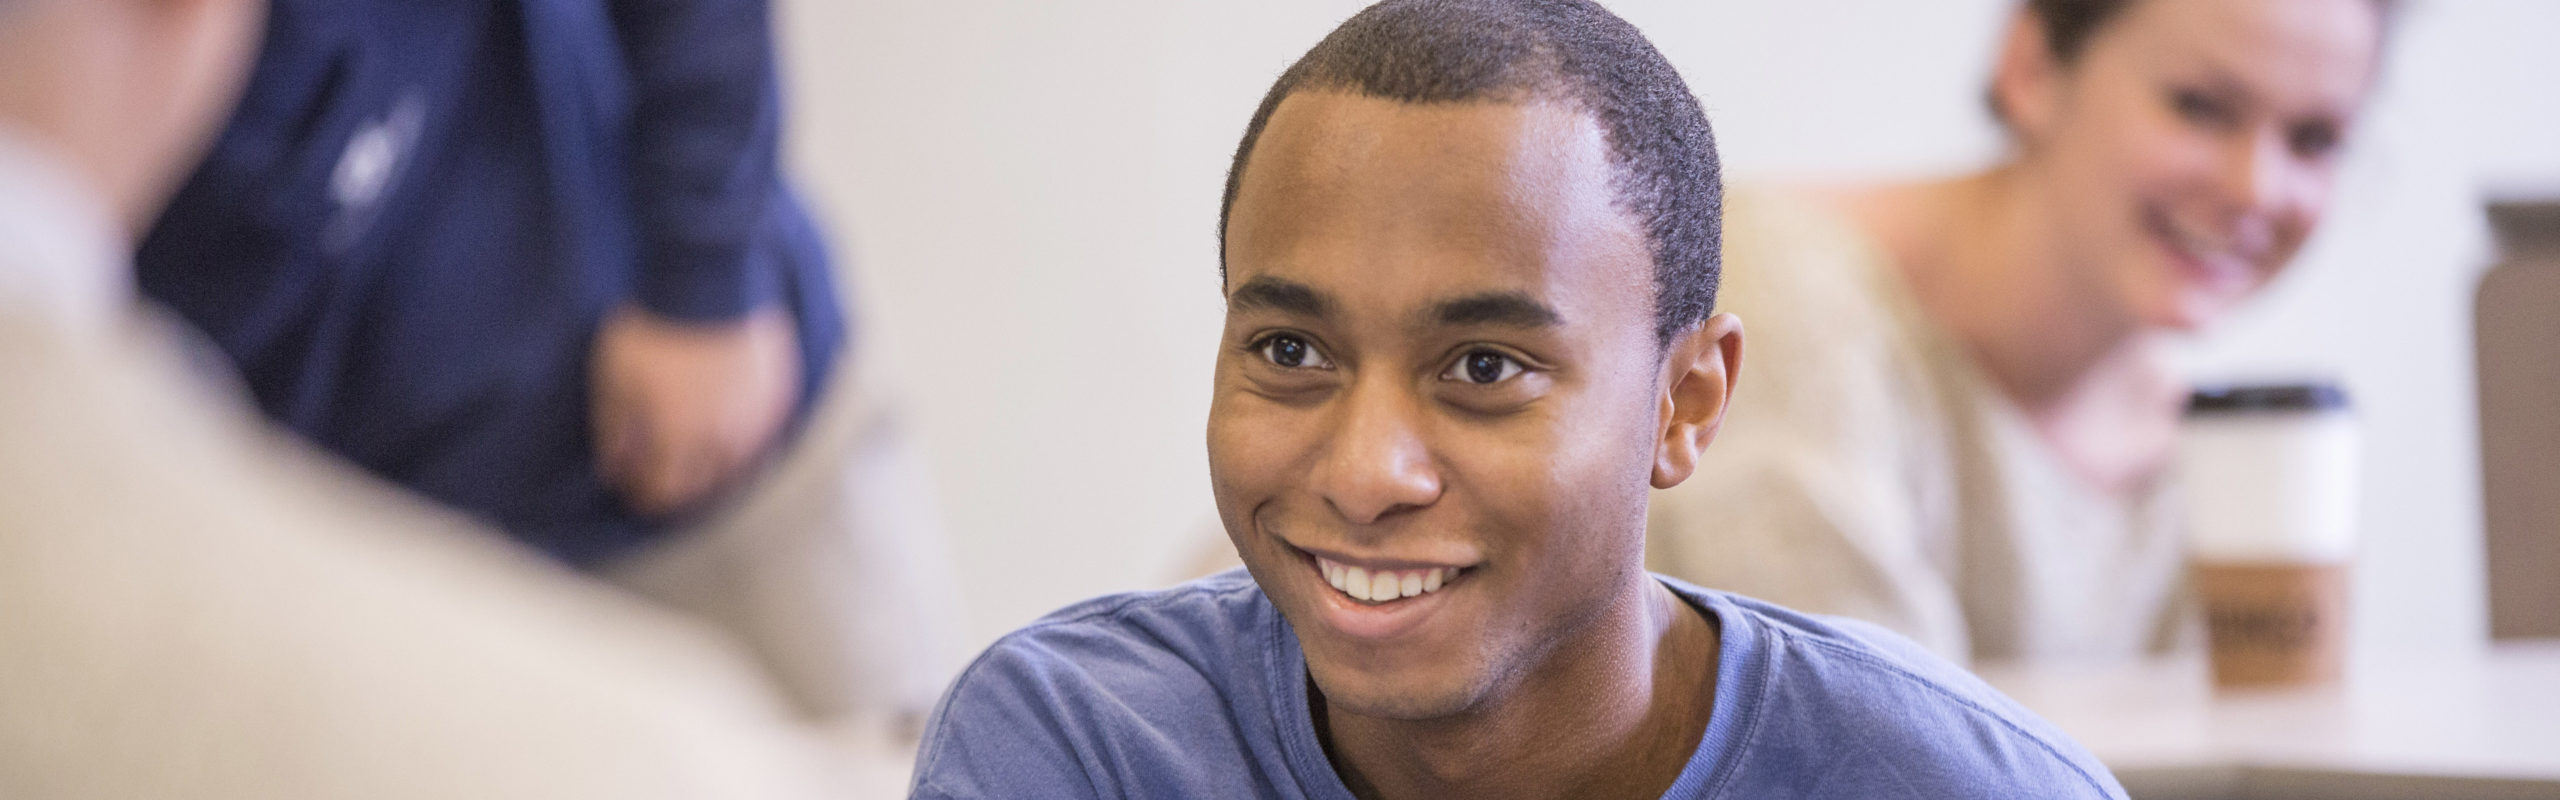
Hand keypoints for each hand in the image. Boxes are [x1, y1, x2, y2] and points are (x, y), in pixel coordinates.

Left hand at [591, 303, 801, 516]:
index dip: (644, 493)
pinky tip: (729, 421)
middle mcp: (724, 440)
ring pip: (738, 462)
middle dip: (678, 483)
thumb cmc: (654, 328)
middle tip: (661, 468)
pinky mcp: (779, 393)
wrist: (708, 278)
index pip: (663, 491)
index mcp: (679, 439)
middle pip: (703, 484)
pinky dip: (745, 436)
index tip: (632, 486)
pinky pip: (764, 431)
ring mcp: (758, 418)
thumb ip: (615, 430)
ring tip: (695, 447)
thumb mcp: (616, 379)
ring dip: (714, 464)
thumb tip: (614, 468)